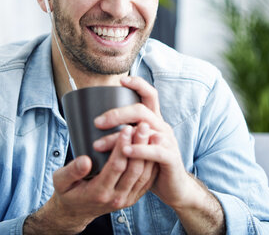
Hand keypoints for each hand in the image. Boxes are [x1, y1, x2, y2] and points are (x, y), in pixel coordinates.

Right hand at [24, 122, 156, 233]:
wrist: (75, 213)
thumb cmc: (67, 192)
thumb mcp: (60, 182)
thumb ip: (72, 171)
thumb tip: (85, 160)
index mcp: (99, 192)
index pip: (116, 166)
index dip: (123, 147)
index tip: (127, 128)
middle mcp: (116, 198)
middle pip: (134, 169)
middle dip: (140, 145)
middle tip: (144, 125)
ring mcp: (126, 199)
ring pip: (144, 175)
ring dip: (149, 153)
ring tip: (152, 133)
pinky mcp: (133, 198)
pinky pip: (147, 181)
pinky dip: (152, 164)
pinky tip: (154, 149)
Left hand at [94, 76, 196, 209]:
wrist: (174, 187)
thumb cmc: (150, 164)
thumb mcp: (139, 144)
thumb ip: (125, 133)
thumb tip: (93, 126)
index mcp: (154, 120)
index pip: (150, 94)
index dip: (138, 84)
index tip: (121, 80)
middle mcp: (162, 127)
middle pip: (141, 110)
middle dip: (117, 114)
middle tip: (97, 123)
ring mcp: (168, 141)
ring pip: (144, 131)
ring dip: (119, 137)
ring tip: (98, 144)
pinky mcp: (170, 158)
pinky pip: (155, 151)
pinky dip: (139, 150)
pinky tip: (126, 152)